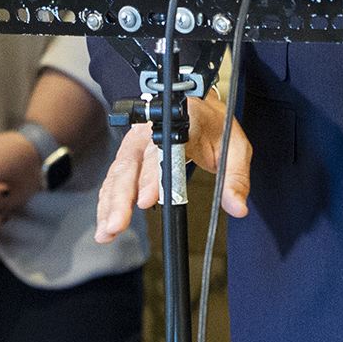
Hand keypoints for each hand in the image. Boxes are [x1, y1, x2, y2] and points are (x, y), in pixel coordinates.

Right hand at [95, 93, 250, 243]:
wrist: (199, 109)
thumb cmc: (215, 128)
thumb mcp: (235, 147)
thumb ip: (236, 178)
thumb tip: (238, 208)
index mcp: (180, 123)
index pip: (162, 150)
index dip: (152, 176)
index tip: (146, 201)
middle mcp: (150, 131)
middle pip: (132, 164)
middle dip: (122, 197)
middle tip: (117, 224)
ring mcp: (135, 142)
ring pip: (118, 173)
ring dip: (110, 204)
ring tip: (108, 232)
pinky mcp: (128, 155)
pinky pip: (114, 179)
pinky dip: (106, 201)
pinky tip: (104, 223)